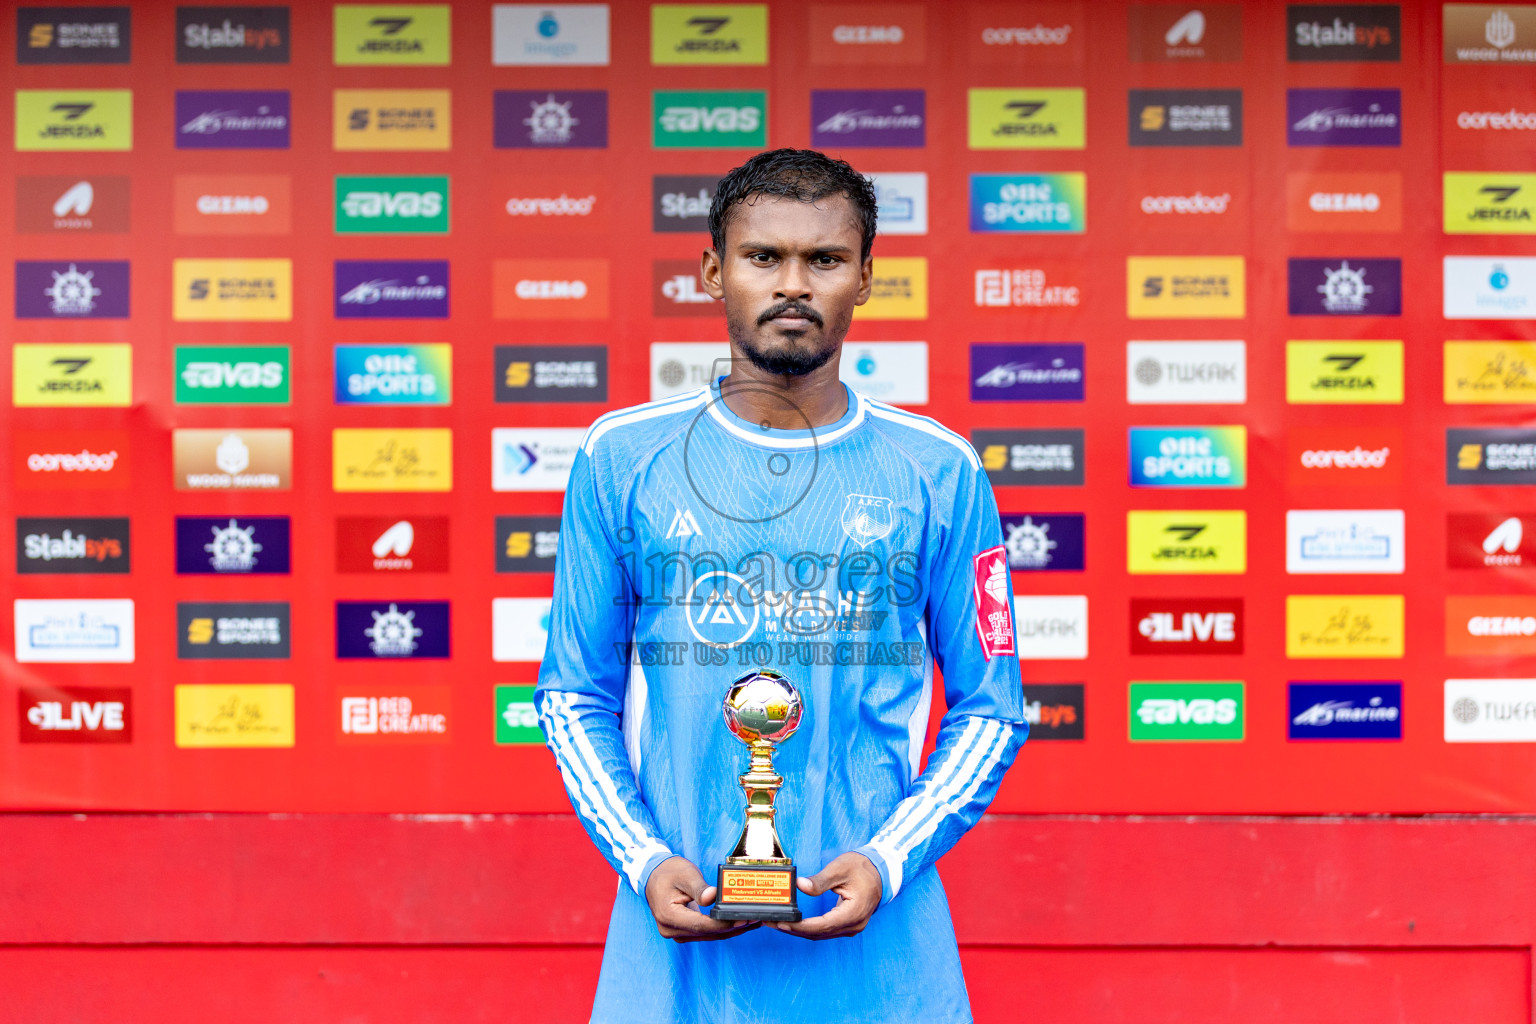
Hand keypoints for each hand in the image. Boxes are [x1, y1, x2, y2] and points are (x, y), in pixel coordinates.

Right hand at [644, 856, 760, 942]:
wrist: (653, 874)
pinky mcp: (684, 931)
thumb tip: (713, 897)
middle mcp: (671, 930)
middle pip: (708, 933)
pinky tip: (739, 922)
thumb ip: (699, 888)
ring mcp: (677, 933)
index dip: (723, 924)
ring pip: (709, 935)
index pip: (701, 925)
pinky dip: (722, 928)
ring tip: (753, 921)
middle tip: (755, 919)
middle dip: (732, 927)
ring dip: (731, 929)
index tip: (742, 918)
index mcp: (669, 916)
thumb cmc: (668, 872)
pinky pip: (706, 932)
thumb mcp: (685, 875)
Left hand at [773, 851, 882, 939]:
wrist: (880, 871)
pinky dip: (809, 928)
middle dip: (794, 929)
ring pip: (821, 934)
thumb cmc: (862, 868)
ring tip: (778, 923)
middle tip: (772, 922)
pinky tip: (795, 924)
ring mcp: (851, 927)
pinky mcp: (847, 925)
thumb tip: (800, 886)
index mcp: (854, 912)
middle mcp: (854, 924)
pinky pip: (825, 930)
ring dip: (799, 931)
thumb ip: (820, 880)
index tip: (783, 923)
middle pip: (820, 933)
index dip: (801, 926)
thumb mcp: (840, 869)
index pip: (823, 925)